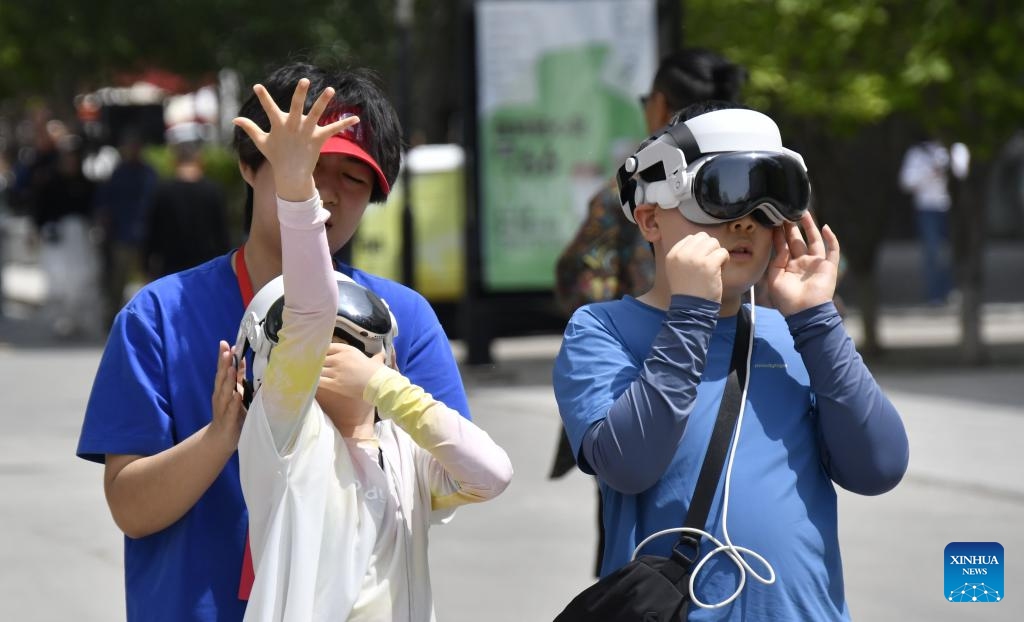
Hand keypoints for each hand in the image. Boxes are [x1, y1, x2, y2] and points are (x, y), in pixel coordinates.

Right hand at [209, 340, 245, 447]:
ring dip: (227, 380)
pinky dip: (233, 402)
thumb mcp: (235, 392)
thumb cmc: (230, 413)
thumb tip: (242, 359)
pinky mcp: (227, 420)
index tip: (226, 343)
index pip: (223, 369)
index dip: (224, 357)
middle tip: (226, 350)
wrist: (221, 439)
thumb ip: (238, 377)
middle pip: (221, 377)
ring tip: (231, 368)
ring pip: (225, 392)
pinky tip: (236, 395)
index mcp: (223, 388)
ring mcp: (223, 408)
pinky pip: (231, 410)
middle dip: (224, 364)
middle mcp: (220, 396)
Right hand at [232, 78, 359, 201]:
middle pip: (296, 106)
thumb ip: (250, 128)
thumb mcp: (261, 142)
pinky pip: (333, 129)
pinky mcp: (319, 139)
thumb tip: (234, 119)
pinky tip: (357, 118)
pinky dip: (345, 123)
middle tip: (304, 80)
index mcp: (279, 125)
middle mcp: (293, 126)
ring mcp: (306, 132)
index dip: (263, 97)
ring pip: (316, 114)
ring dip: (323, 101)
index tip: (257, 86)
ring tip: (331, 89)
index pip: (268, 108)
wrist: (292, 175)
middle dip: (300, 93)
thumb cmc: (276, 156)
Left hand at [317, 343, 386, 402]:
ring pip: (319, 370)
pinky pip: (320, 381)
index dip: (322, 351)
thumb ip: (376, 357)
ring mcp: (336, 371)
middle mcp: (339, 359)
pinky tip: (312, 382)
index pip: (328, 347)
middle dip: (317, 363)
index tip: (318, 355)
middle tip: (311, 365)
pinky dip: (315, 381)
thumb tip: (382, 355)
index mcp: (347, 350)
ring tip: (310, 374)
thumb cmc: (378, 372)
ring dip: (315, 372)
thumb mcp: (376, 360)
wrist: (378, 384)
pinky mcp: (334, 383)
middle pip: (321, 359)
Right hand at [664, 231, 730, 302]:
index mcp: (673, 254)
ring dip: (717, 253)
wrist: (690, 308)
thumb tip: (702, 243)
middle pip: (703, 237)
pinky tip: (719, 271)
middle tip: (710, 262)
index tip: (700, 262)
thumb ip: (685, 255)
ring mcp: (695, 258)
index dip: (700, 248)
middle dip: (709, 248)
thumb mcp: (677, 270)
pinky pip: (722, 252)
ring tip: (715, 267)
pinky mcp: (709, 264)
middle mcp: (682, 254)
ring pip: (713, 242)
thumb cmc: (687, 291)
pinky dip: (725, 261)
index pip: (690, 238)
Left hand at [762, 212, 840, 315]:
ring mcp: (816, 264)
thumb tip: (781, 244)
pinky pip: (832, 250)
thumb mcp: (774, 279)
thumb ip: (776, 260)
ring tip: (803, 213)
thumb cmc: (787, 300)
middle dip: (792, 227)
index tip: (774, 221)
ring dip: (810, 227)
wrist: (805, 313)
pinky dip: (831, 238)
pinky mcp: (829, 267)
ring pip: (814, 240)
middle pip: (797, 240)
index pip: (784, 246)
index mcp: (788, 267)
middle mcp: (802, 263)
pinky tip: (825, 227)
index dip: (779, 234)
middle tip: (785, 213)